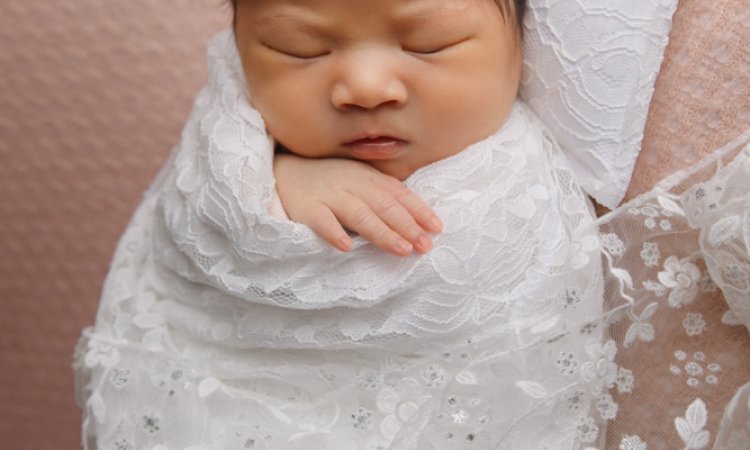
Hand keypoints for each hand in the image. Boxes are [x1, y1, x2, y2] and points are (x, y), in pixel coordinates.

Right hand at [274, 154, 441, 255]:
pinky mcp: (306, 208)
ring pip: (359, 214)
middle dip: (407, 226)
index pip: (398, 194)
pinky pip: (320, 221)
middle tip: (425, 246)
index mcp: (367, 178)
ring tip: (400, 249)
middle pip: (383, 205)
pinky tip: (345, 247)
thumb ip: (383, 194)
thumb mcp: (359, 180)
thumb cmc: (330, 180)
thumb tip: (418, 218)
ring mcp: (329, 196)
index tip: (437, 227)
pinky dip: (333, 232)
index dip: (418, 210)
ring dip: (381, 232)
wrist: (283, 170)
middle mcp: (351, 185)